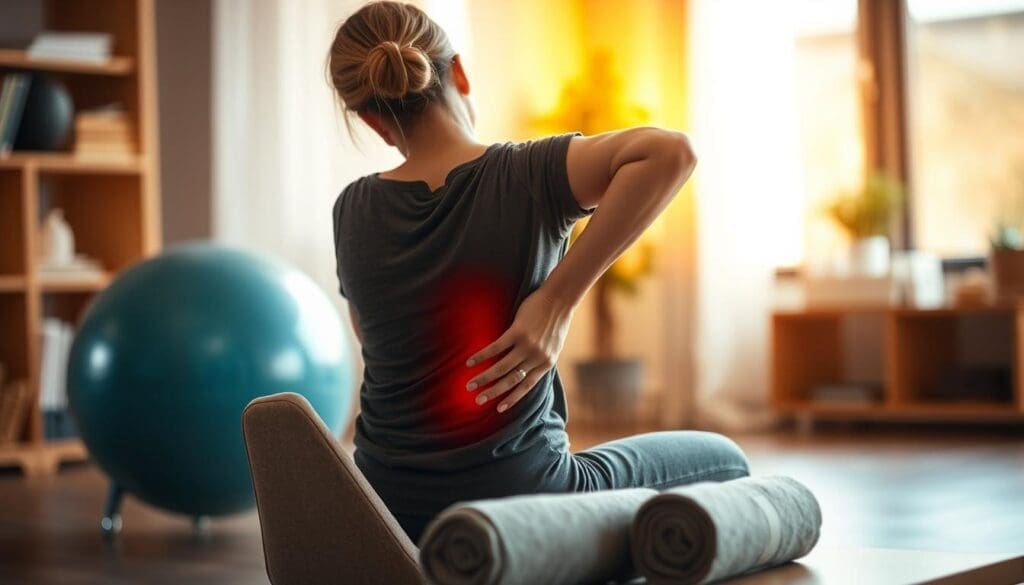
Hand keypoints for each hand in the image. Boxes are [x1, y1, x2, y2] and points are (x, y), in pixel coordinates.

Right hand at [465, 286, 573, 412]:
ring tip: (470, 384)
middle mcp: (537, 358)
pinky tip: (470, 362)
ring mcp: (527, 345)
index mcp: (546, 363)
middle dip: (493, 392)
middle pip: (511, 380)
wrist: (560, 298)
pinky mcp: (517, 332)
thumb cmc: (555, 320)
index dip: (512, 399)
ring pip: (501, 367)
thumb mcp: (553, 345)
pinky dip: (481, 356)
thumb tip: (527, 368)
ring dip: (484, 378)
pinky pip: (496, 348)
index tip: (498, 409)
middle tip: (478, 400)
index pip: (527, 387)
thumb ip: (541, 358)